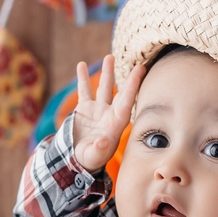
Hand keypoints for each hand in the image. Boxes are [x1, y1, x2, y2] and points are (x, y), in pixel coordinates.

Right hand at [71, 54, 143, 173]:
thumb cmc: (89, 160)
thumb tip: (103, 141)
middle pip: (120, 94)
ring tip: (110, 57)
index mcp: (115, 125)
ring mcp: (97, 110)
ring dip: (107, 73)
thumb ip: (98, 150)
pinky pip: (84, 91)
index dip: (133, 87)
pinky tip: (81, 65)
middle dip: (128, 80)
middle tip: (138, 65)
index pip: (126, 102)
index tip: (140, 71)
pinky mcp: (84, 109)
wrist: (77, 159)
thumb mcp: (93, 157)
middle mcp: (109, 115)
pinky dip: (83, 79)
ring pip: (104, 88)